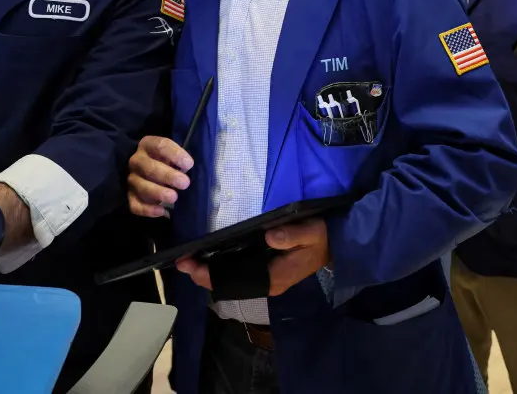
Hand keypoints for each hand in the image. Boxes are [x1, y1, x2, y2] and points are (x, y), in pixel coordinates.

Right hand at [128, 135, 192, 217]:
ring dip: (158, 192)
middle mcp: (136, 161)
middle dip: (168, 176)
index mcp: (148, 145)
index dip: (175, 154)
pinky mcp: (129, 196)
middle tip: (184, 183)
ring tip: (174, 197)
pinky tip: (161, 211)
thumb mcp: (173, 154)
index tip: (189, 164)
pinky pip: (135, 204)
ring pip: (142, 186)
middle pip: (150, 167)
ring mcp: (131, 179)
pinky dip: (148, 209)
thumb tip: (188, 169)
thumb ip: (180, 159)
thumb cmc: (167, 160)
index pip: (160, 146)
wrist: (150, 169)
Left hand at [173, 219, 330, 296]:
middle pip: (229, 285)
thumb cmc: (321, 237)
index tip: (192, 265)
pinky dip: (221, 268)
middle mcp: (267, 284)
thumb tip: (268, 236)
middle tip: (181, 262)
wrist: (335, 244)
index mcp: (274, 278)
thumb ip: (290, 235)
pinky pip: (238, 274)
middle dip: (204, 275)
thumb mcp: (310, 233)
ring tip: (189, 261)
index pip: (236, 282)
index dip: (211, 276)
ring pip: (232, 281)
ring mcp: (266, 279)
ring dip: (210, 272)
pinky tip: (210, 258)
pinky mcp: (266, 271)